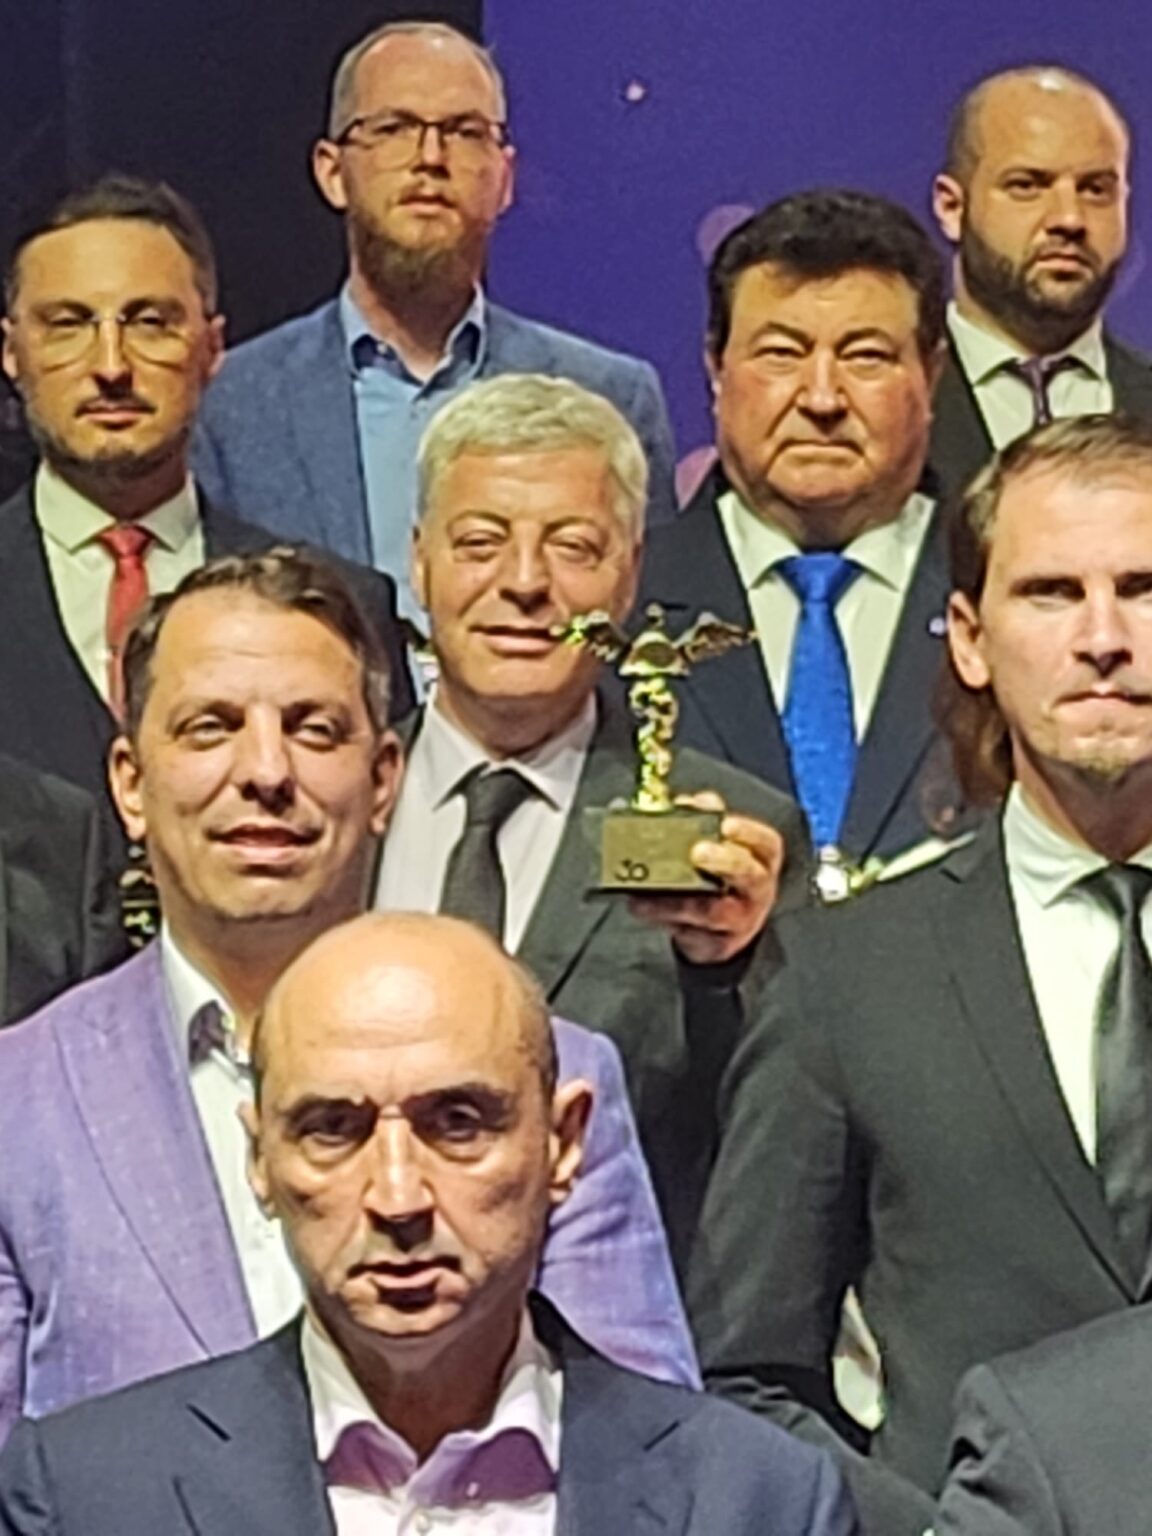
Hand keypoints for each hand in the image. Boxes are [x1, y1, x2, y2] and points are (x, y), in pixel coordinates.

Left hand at [627, 791, 784, 964]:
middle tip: (698, 852)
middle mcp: (757, 891)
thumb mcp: (719, 844)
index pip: (766, 843)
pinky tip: (638, 904)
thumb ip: (705, 819)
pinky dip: (660, 915)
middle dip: (724, 862)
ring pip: (712, 911)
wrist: (723, 927)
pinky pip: (688, 931)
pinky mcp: (716, 944)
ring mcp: (739, 921)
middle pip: (749, 876)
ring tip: (647, 887)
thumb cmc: (720, 873)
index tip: (725, 824)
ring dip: (677, 899)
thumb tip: (683, 801)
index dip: (748, 833)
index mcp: (762, 859)